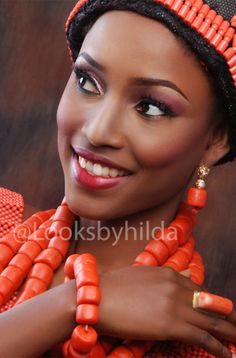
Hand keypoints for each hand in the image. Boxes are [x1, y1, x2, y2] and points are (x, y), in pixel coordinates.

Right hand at [97, 266, 235, 357]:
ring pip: (213, 321)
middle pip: (212, 305)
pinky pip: (203, 337)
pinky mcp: (172, 325)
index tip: (223, 314)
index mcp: (170, 274)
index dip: (214, 305)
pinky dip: (219, 348)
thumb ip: (167, 277)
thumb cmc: (114, 288)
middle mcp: (177, 287)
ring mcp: (176, 305)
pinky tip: (227, 355)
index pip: (200, 291)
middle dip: (230, 318)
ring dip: (231, 333)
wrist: (94, 298)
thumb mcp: (142, 275)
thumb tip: (187, 273)